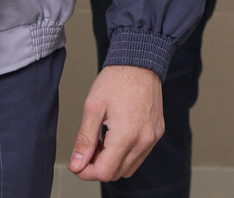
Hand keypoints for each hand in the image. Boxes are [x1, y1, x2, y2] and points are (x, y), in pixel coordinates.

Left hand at [67, 64, 163, 181]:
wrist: (140, 61)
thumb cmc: (116, 79)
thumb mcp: (92, 107)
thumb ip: (84, 140)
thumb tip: (77, 164)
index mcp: (127, 135)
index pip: (105, 172)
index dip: (86, 172)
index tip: (76, 163)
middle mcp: (144, 141)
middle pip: (117, 173)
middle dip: (98, 166)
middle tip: (87, 148)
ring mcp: (153, 138)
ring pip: (129, 168)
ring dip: (112, 162)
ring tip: (101, 141)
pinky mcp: (157, 133)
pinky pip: (139, 156)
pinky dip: (125, 154)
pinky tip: (114, 137)